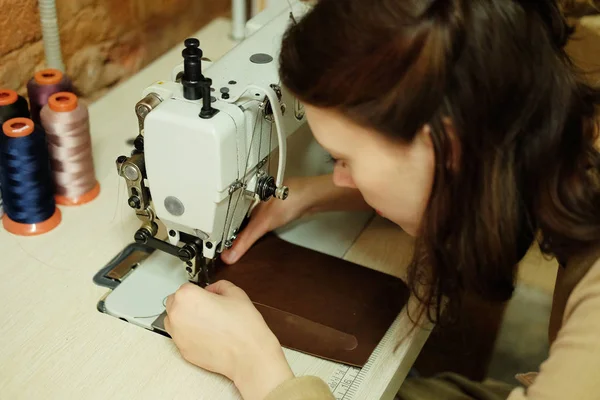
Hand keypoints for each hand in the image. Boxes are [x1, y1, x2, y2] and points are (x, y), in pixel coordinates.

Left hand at [164, 281, 293, 399]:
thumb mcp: (235, 293)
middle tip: (206, 308)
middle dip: (187, 303)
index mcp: (187, 296)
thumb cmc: (242, 326)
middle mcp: (177, 314)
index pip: (185, 287)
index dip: (198, 290)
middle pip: (174, 303)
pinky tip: (207, 336)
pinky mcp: (182, 350)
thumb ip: (219, 286)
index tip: (206, 296)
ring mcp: (177, 335)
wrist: (247, 353)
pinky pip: (180, 338)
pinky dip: (189, 335)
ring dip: (184, 319)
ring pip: (173, 321)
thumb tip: (212, 290)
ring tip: (206, 322)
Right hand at [221, 174, 368, 263]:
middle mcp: (253, 205)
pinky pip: (260, 221)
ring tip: (235, 243)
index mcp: (246, 204)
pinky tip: (258, 233)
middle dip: (231, 234)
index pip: (229, 222)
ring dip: (243, 231)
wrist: (311, 196)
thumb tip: (230, 254)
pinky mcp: (276, 210)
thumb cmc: (290, 199)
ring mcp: (265, 207)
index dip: (222, 235)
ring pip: (249, 220)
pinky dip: (256, 229)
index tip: (215, 248)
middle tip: (223, 248)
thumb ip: (246, 239)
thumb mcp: (264, 223)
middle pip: (238, 222)